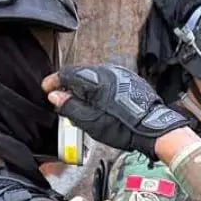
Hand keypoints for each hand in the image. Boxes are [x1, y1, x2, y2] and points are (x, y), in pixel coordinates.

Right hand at [44, 64, 189, 159]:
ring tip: (81, 103)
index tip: (47, 88)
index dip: (54, 81)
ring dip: (85, 88)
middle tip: (62, 98)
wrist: (153, 129)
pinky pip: (109, 81)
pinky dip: (99, 89)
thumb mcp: (91, 121)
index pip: (68, 74)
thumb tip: (55, 95)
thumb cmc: (124, 127)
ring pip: (95, 77)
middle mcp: (110, 71)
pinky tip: (99, 102)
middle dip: (69, 85)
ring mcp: (122, 74)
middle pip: (82, 74)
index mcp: (97, 79)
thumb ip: (70, 106)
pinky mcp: (131, 80)